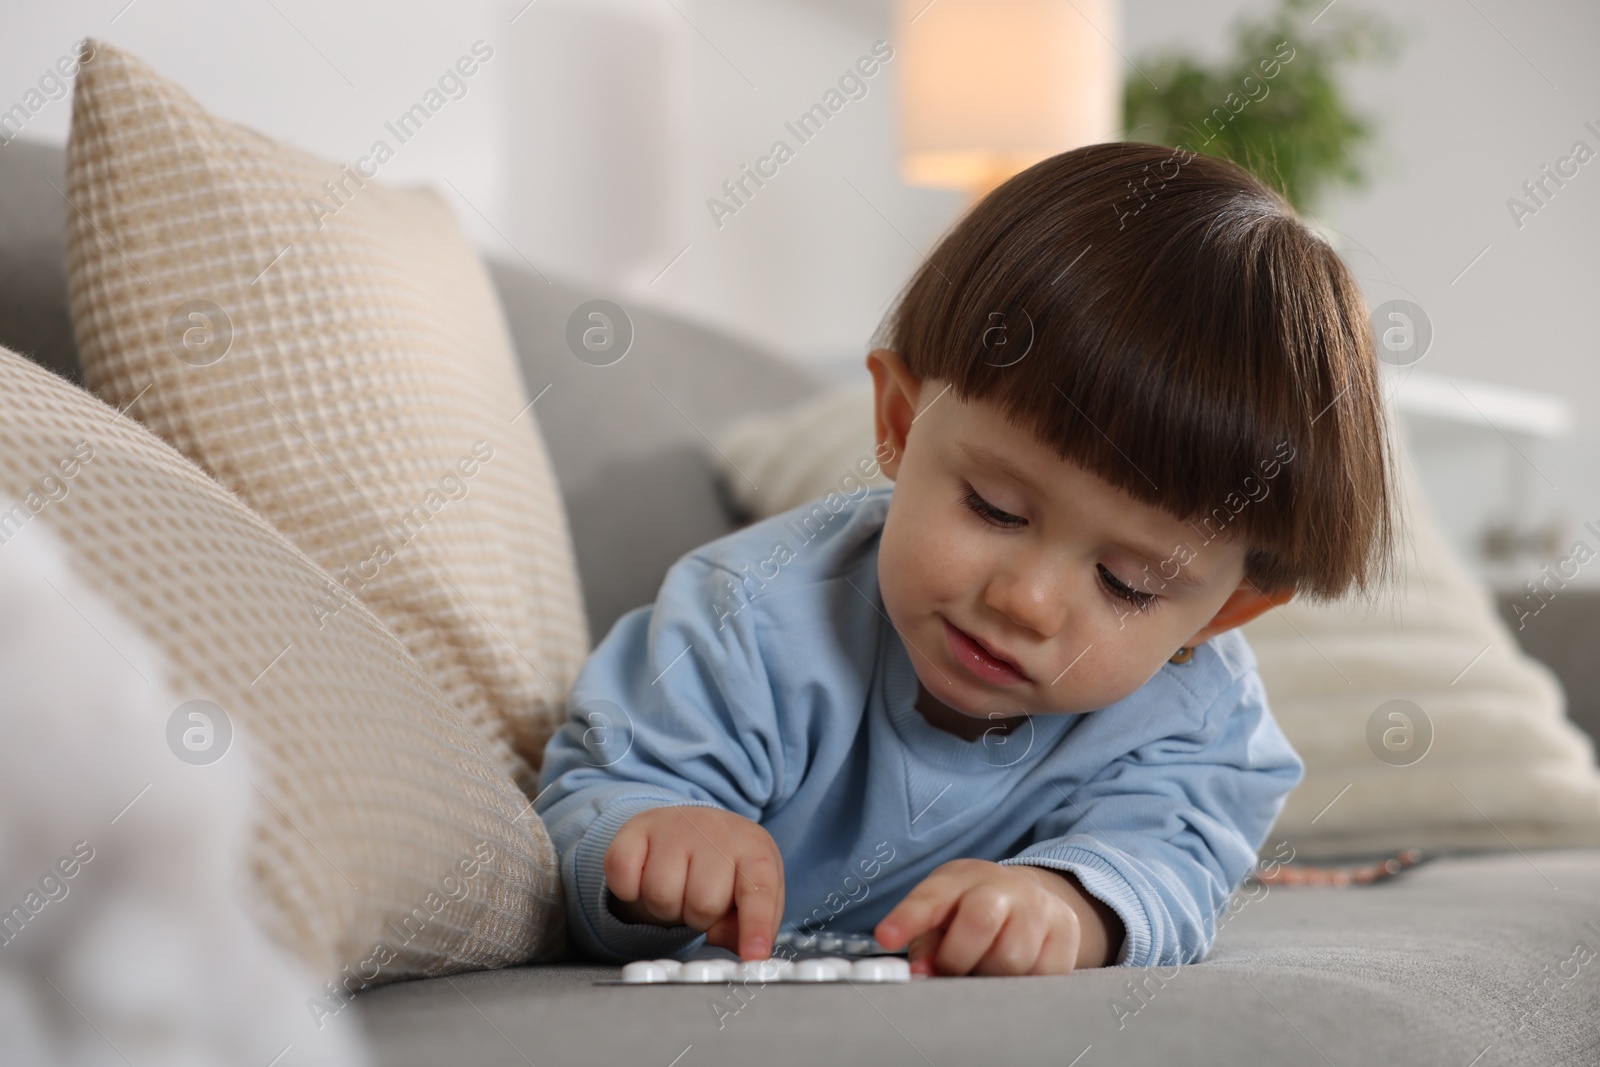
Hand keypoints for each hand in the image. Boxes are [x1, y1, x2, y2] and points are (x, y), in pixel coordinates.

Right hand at [602, 805, 784, 960]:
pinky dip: (629, 891)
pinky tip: (645, 876)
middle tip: (698, 898)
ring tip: (676, 887)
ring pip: (661, 896)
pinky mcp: (637, 828)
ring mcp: (675, 826)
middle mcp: (717, 832)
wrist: (696, 826)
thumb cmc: (727, 869)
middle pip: (702, 905)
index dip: (755, 929)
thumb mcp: (750, 895)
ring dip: (665, 906)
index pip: (758, 894)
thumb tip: (727, 941)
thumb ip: (748, 927)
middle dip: (697, 916)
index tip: (754, 958)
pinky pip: (624, 880)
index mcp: (755, 852)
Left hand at [874, 859, 1120, 975]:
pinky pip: (1041, 974)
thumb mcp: (942, 914)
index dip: (907, 918)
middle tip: (952, 968)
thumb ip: (926, 943)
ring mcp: (1040, 907)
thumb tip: (922, 973)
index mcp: (961, 878)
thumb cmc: (971, 910)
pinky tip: (1012, 970)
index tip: (886, 938)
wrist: (1030, 898)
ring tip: (985, 966)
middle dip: (957, 958)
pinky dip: (1020, 982)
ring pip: (1012, 958)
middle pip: (980, 922)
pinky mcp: (1066, 934)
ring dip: (990, 974)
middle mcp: (1004, 885)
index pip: (931, 895)